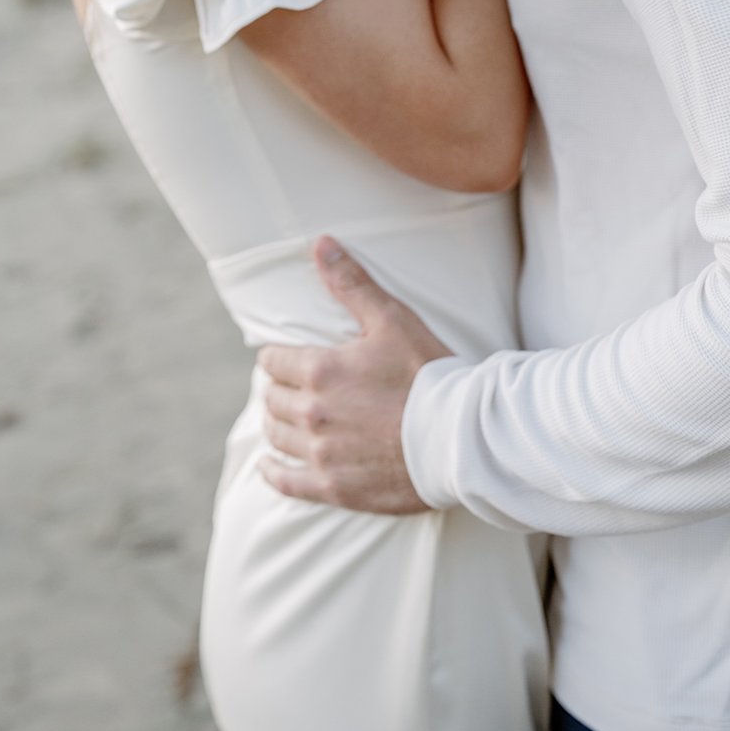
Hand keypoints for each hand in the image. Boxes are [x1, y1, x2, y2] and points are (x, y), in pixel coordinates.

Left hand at [257, 237, 454, 514]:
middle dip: (279, 388)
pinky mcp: (334, 487)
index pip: (273, 361)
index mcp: (319, 371)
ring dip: (277, 423)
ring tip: (286, 417)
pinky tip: (269, 467)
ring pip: (277, 435)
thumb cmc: (429, 374)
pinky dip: (273, 473)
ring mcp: (321, 453)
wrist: (460, 438)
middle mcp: (312, 413)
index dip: (278, 356)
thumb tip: (321, 243)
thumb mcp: (392, 320)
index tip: (286, 358)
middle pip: (272, 398)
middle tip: (291, 386)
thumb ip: (351, 283)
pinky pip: (287, 482)